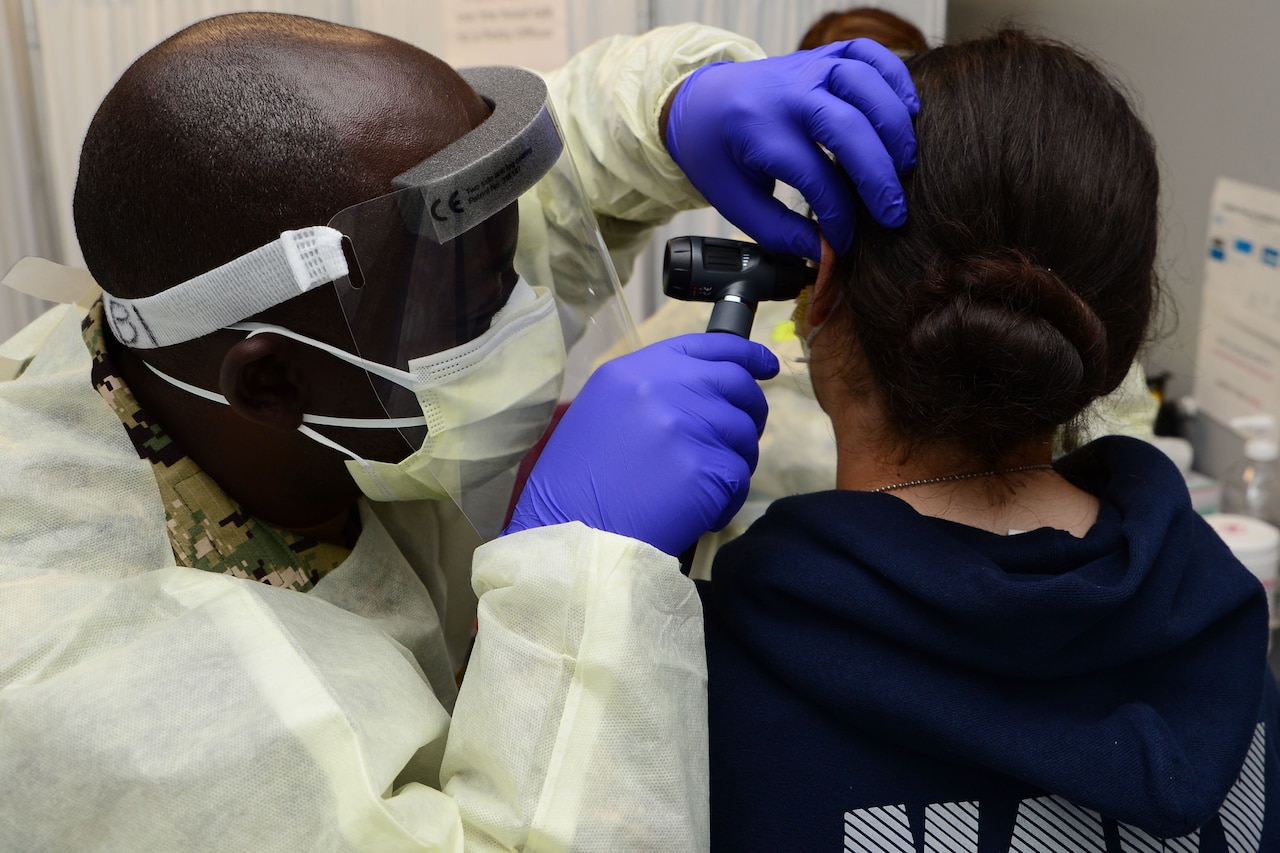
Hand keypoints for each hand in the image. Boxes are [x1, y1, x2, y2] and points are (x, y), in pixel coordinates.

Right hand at [503, 334, 779, 555]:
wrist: (570, 537)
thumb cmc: (576, 488)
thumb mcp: (601, 415)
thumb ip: (652, 393)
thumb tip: (706, 393)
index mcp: (632, 371)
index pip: (706, 344)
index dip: (745, 354)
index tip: (766, 365)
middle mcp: (662, 387)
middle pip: (736, 383)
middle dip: (752, 408)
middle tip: (745, 434)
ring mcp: (686, 425)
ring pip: (743, 433)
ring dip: (733, 461)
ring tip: (700, 488)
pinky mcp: (704, 467)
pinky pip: (738, 477)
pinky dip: (726, 500)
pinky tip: (698, 512)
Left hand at [665, 38, 918, 259]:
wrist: (701, 101)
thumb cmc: (719, 153)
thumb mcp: (735, 200)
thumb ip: (778, 231)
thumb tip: (826, 254)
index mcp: (757, 130)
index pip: (814, 177)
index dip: (839, 216)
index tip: (847, 243)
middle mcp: (787, 92)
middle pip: (848, 128)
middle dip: (879, 177)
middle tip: (894, 216)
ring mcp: (809, 66)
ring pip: (866, 84)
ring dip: (895, 128)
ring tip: (906, 166)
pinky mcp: (825, 54)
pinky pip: (871, 54)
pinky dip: (896, 78)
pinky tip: (907, 112)